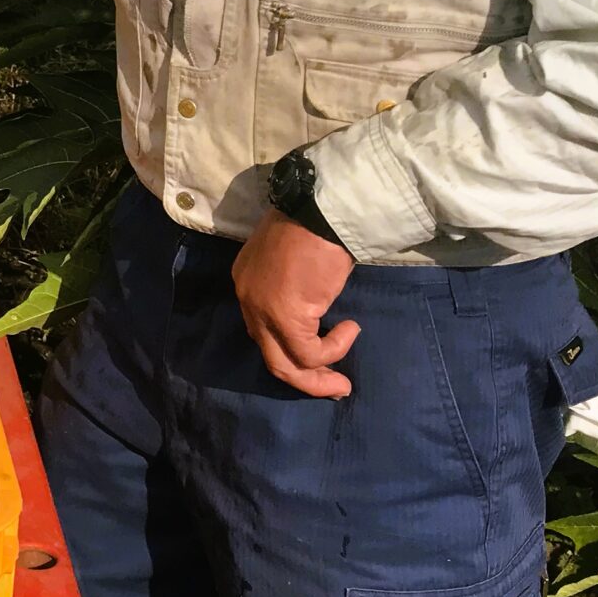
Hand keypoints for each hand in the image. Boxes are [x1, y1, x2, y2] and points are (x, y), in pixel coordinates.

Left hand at [231, 211, 358, 397]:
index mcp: (247, 282)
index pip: (264, 331)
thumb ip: (294, 287)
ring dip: (318, 378)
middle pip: (270, 354)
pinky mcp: (284, 317)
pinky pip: (308, 353)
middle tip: (334, 386)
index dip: (292, 351)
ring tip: (343, 383)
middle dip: (304, 377)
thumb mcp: (296, 260)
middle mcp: (247, 298)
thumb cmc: (315, 227)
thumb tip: (313, 309)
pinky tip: (350, 330)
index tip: (319, 362)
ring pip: (285, 363)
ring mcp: (261, 309)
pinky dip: (332, 351)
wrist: (321, 210)